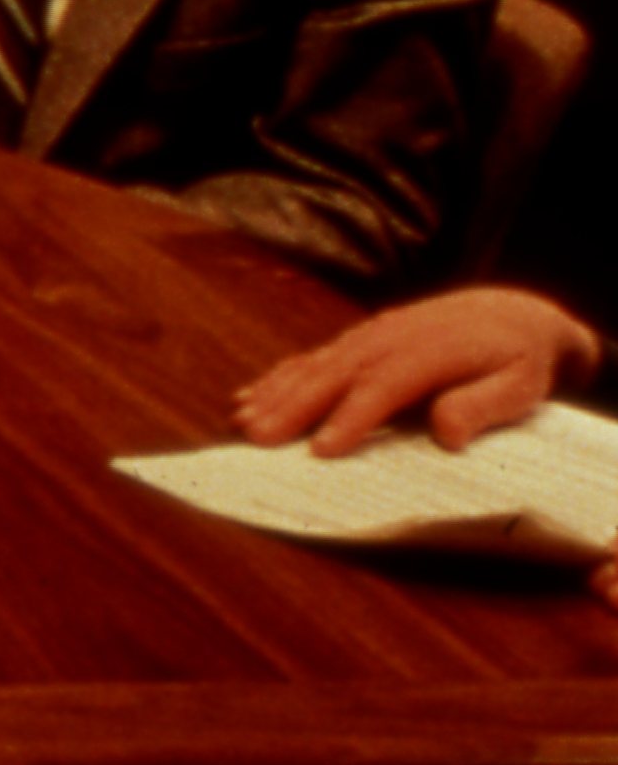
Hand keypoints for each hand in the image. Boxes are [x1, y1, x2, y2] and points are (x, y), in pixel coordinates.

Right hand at [231, 286, 596, 462]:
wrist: (511, 314)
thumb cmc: (519, 361)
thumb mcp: (522, 386)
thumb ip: (485, 406)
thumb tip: (446, 432)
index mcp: (432, 351)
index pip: (385, 386)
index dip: (351, 418)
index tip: (321, 450)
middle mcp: (393, 338)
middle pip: (336, 374)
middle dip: (294, 407)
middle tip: (259, 439)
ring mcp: (370, 336)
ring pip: (315, 365)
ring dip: (275, 394)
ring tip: (242, 423)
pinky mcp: (357, 341)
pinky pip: (310, 359)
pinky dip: (276, 379)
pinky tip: (246, 398)